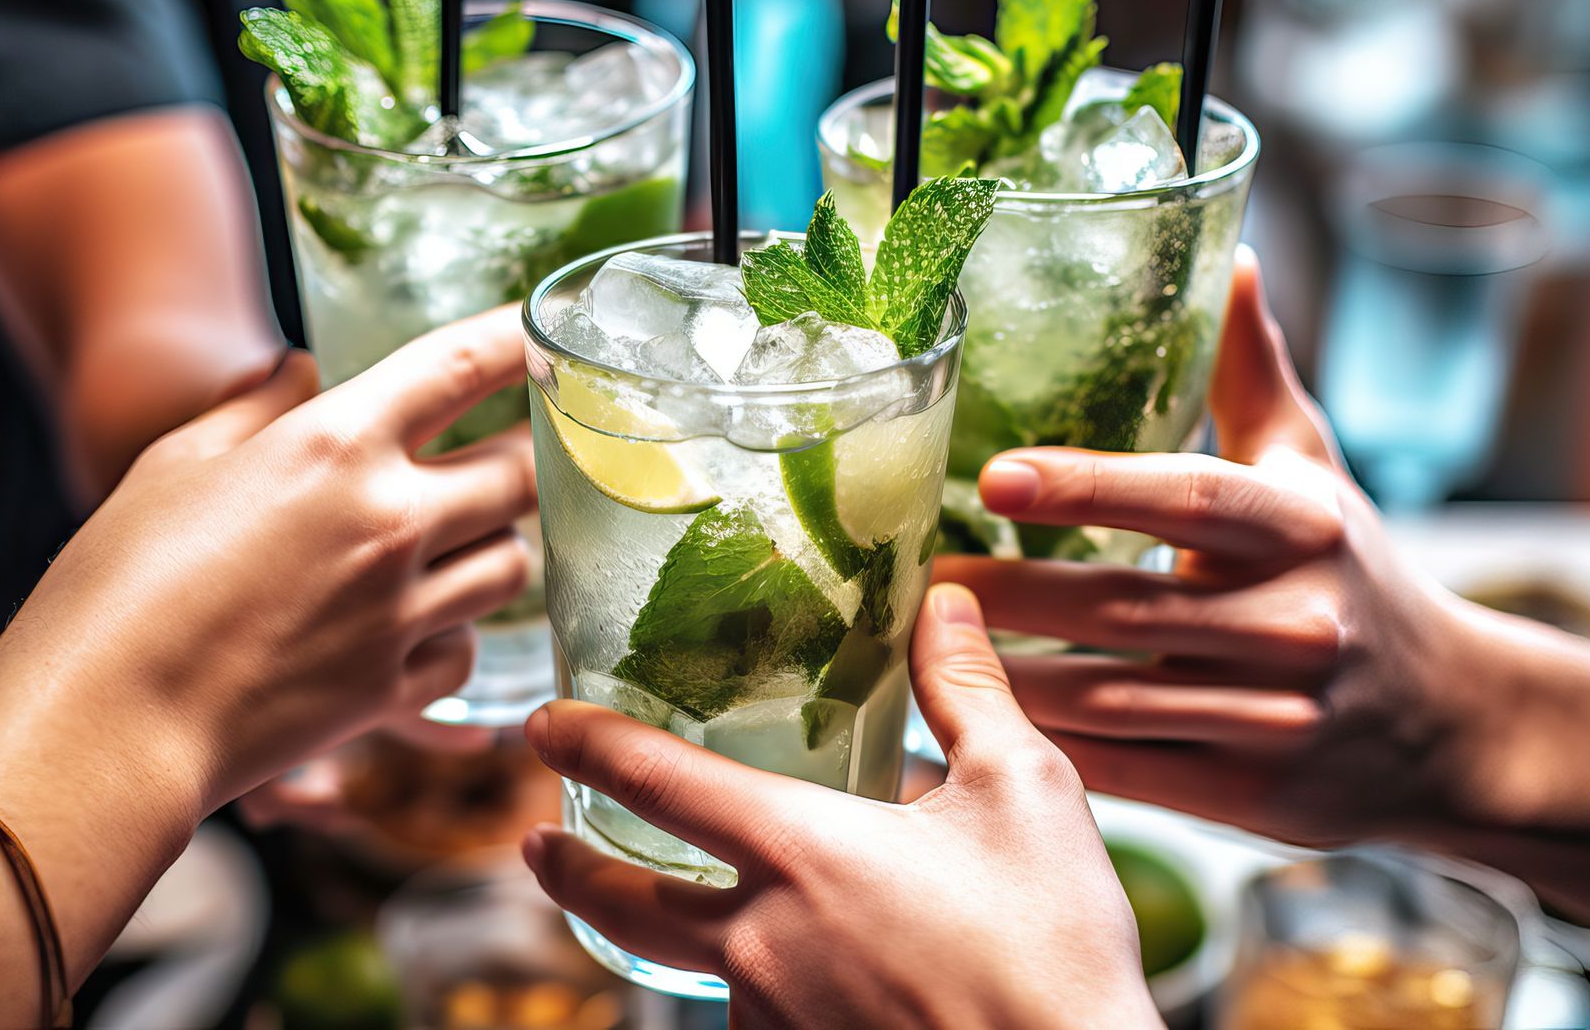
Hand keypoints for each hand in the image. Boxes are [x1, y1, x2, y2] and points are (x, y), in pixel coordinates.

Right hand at [0, 305, 535, 968]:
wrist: (104, 724)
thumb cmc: (116, 583)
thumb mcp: (174, 465)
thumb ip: (252, 409)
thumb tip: (297, 367)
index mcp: (336, 444)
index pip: (463, 365)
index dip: (520, 338)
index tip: (548, 331)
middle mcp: (390, 519)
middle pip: (521, 472)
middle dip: (533, 456)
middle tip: (521, 452)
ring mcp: (401, 610)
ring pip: (512, 564)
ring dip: (497, 547)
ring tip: (463, 543)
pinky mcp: (394, 688)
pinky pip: (467, 650)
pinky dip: (457, 635)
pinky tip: (423, 628)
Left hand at [520, 585, 1160, 1029]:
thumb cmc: (1054, 945)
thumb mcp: (1023, 792)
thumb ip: (966, 690)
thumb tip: (946, 601)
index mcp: (797, 849)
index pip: (653, 780)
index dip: (586, 744)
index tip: (542, 726)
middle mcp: (758, 941)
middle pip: (621, 902)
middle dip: (569, 868)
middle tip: (535, 843)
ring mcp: (770, 1017)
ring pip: (694, 968)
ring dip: (676, 933)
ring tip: (693, 906)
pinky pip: (753, 1017)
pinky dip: (757, 986)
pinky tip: (805, 974)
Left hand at [937, 248, 1474, 845]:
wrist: (1457, 725)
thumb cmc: (1356, 574)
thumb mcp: (1316, 470)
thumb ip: (1253, 373)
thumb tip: (1224, 258)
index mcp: (1301, 527)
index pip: (1185, 496)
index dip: (1087, 486)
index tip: (993, 476)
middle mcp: (1293, 620)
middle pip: (1120, 606)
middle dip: (1003, 595)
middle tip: (908, 575)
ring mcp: (1272, 715)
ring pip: (1106, 699)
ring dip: (1000, 679)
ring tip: (912, 647)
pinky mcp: (1247, 793)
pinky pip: (1120, 771)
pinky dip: (1038, 749)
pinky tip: (967, 725)